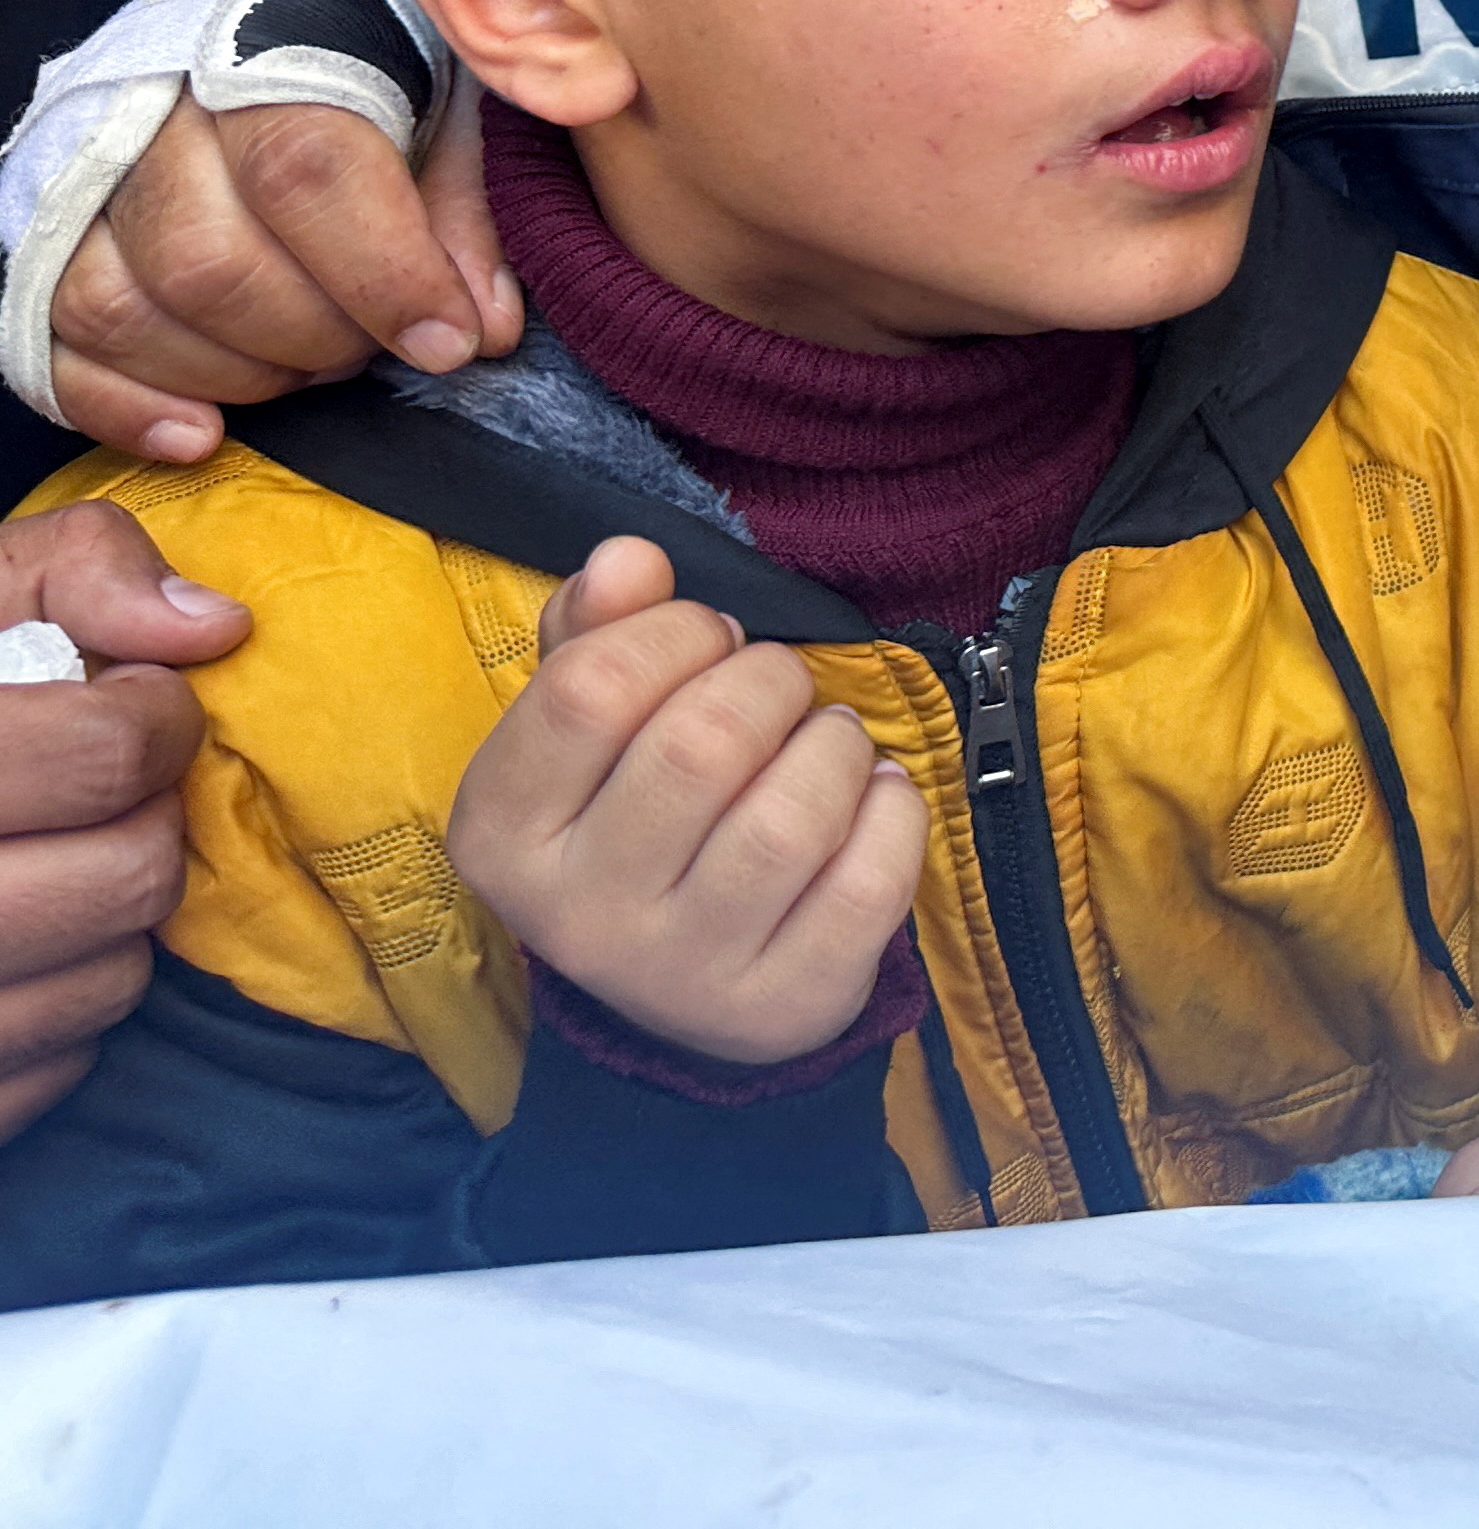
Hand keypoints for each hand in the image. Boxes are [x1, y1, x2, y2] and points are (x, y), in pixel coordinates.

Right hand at [0, 501, 248, 1140]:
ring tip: (46, 863)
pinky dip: (56, 1009)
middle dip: (144, 820)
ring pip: (110, 981)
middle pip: (130, 874)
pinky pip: (55, 1072)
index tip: (131, 701)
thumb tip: (212, 627)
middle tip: (99, 793)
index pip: (106, 753)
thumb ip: (76, 568)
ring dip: (110, 919)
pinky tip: (11, 949)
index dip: (151, 715)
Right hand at [47, 86, 515, 461]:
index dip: (384, 272)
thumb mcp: (440, 112)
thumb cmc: (364, 78)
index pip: (306, 171)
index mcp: (262, 61)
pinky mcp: (43, 251)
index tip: (448, 339)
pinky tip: (202, 431)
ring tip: (307, 365)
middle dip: (313, 336)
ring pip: (122, 310)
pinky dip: (126, 406)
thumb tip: (481, 329)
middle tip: (371, 346)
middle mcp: (152, 120)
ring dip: (235, 373)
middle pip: (209, 264)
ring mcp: (83, 188)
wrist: (262, 37)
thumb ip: (461, 215)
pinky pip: (54, 347)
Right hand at [447, 538, 924, 1065]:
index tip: (711, 636)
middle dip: (769, 680)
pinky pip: (869, 880)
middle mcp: (576, 917)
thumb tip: (629, 556)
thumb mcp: (587, 731)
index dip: (674, 632)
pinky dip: (892, 812)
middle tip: (778, 686)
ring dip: (836, 745)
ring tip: (828, 743)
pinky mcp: (781, 1007)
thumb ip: (595, 631)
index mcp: (501, 834)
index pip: (587, 690)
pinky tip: (873, 798)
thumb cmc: (635, 817)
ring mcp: (679, 974)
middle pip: (702, 744)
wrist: (685, 994)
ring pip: (792, 817)